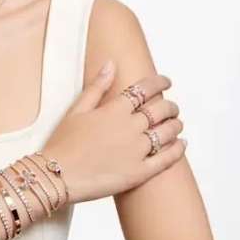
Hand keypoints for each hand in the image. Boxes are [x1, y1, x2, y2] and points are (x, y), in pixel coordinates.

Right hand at [39, 61, 185, 204]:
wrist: (58, 175)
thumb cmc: (63, 141)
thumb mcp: (76, 109)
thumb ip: (97, 87)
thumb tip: (110, 64)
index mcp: (114, 110)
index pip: (144, 89)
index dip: (159, 82)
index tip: (166, 81)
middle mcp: (130, 127)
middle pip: (160, 110)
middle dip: (170, 105)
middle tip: (171, 106)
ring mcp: (137, 150)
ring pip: (167, 132)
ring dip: (175, 125)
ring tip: (177, 123)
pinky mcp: (140, 172)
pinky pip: (167, 159)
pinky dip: (178, 150)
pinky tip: (181, 144)